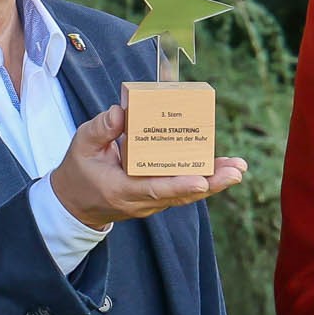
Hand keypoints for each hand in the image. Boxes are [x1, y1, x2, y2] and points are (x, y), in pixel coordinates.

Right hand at [48, 105, 247, 228]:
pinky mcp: (158, 197)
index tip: (202, 181)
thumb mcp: (81, 145)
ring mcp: (152, 202)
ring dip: (214, 181)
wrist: (75, 202)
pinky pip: (184, 190)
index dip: (179, 185)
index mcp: (121, 190)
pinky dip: (205, 180)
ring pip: (187, 194)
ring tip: (238, 168)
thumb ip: (100, 129)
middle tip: (236, 171)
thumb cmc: (79, 171)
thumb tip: (121, 112)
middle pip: (181, 194)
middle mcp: (142, 201)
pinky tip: (225, 168)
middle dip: (211, 183)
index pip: (154, 189)